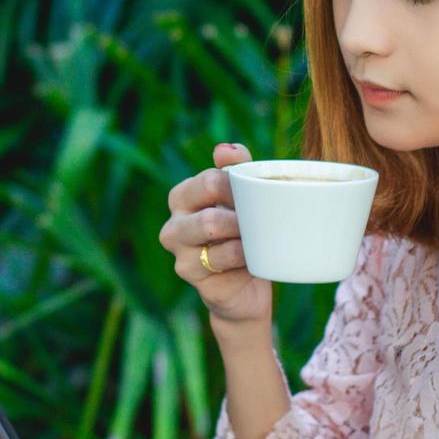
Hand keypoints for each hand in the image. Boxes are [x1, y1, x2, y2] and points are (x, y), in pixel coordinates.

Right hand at [158, 143, 273, 328]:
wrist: (244, 289)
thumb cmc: (242, 235)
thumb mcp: (241, 199)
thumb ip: (235, 169)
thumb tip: (225, 149)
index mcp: (181, 198)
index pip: (209, 181)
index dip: (240, 187)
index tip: (262, 194)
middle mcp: (173, 227)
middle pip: (209, 213)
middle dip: (242, 215)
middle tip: (265, 218)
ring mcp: (181, 256)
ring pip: (214, 235)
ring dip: (244, 235)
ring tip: (261, 236)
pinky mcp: (194, 279)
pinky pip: (223, 261)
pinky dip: (245, 257)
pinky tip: (256, 257)